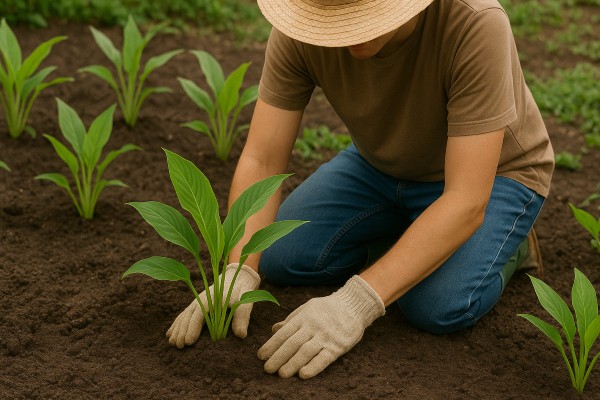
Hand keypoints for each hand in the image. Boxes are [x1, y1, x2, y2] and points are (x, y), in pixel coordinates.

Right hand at [166, 263, 259, 347]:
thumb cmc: (242, 290)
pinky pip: (184, 314)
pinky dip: (177, 324)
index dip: (193, 328)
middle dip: (182, 332)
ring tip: (172, 343)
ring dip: (177, 329)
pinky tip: (169, 334)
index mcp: (212, 298)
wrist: (238, 276)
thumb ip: (242, 317)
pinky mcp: (198, 304)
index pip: (199, 315)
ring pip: (184, 316)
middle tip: (179, 346)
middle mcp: (201, 299)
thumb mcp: (245, 302)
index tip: (188, 342)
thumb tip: (241, 335)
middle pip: (188, 316)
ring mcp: (198, 301)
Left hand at [257, 275, 384, 378]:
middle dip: (278, 357)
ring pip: (305, 351)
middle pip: (292, 343)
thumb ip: (291, 319)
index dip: (271, 345)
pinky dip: (313, 367)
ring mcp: (326, 336)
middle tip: (267, 369)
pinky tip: (303, 375)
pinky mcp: (338, 346)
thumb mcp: (307, 308)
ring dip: (292, 364)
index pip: (284, 333)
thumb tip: (273, 329)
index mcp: (304, 317)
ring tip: (281, 374)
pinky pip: (324, 358)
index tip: (261, 356)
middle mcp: (313, 326)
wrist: (354, 305)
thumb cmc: (328, 308)